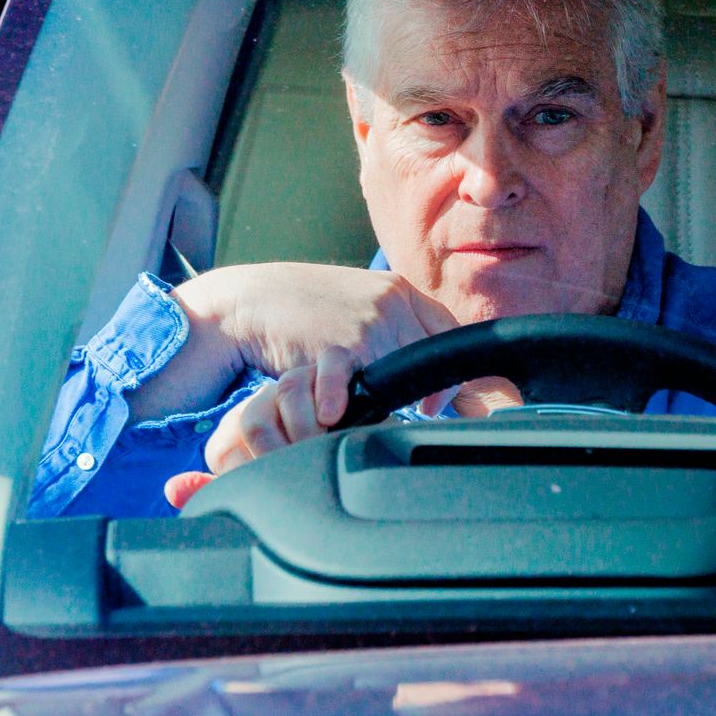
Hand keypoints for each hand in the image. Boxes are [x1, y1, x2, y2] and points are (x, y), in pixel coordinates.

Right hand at [128, 262, 457, 423]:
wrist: (248, 299)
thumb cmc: (304, 311)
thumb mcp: (358, 311)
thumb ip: (395, 334)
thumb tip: (432, 381)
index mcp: (399, 291)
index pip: (449, 331)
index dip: (460, 370)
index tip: (467, 401)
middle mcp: (391, 302)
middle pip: (433, 356)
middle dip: (440, 393)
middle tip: (433, 418)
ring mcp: (365, 321)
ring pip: (401, 373)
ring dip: (393, 405)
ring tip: (380, 423)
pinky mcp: (335, 343)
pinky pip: (354, 381)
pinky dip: (346, 401)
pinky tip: (334, 415)